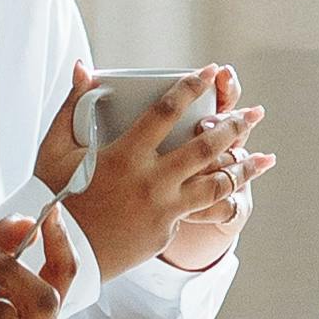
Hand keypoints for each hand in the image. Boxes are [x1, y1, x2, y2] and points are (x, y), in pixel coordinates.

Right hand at [63, 65, 274, 283]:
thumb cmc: (53, 195)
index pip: (166, 112)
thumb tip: (81, 65)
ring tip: (265, 157)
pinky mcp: (166, 229)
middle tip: (254, 112)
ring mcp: (162, 209)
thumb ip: (72, 104)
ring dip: (243, 168)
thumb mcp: (54, 148)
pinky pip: (201, 209)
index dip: (190, 87)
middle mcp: (150, 181)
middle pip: (205, 148)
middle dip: (234, 126)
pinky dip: (223, 197)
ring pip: (216, 185)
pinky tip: (239, 188)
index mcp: (124, 155)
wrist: (59, 252)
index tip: (210, 71)